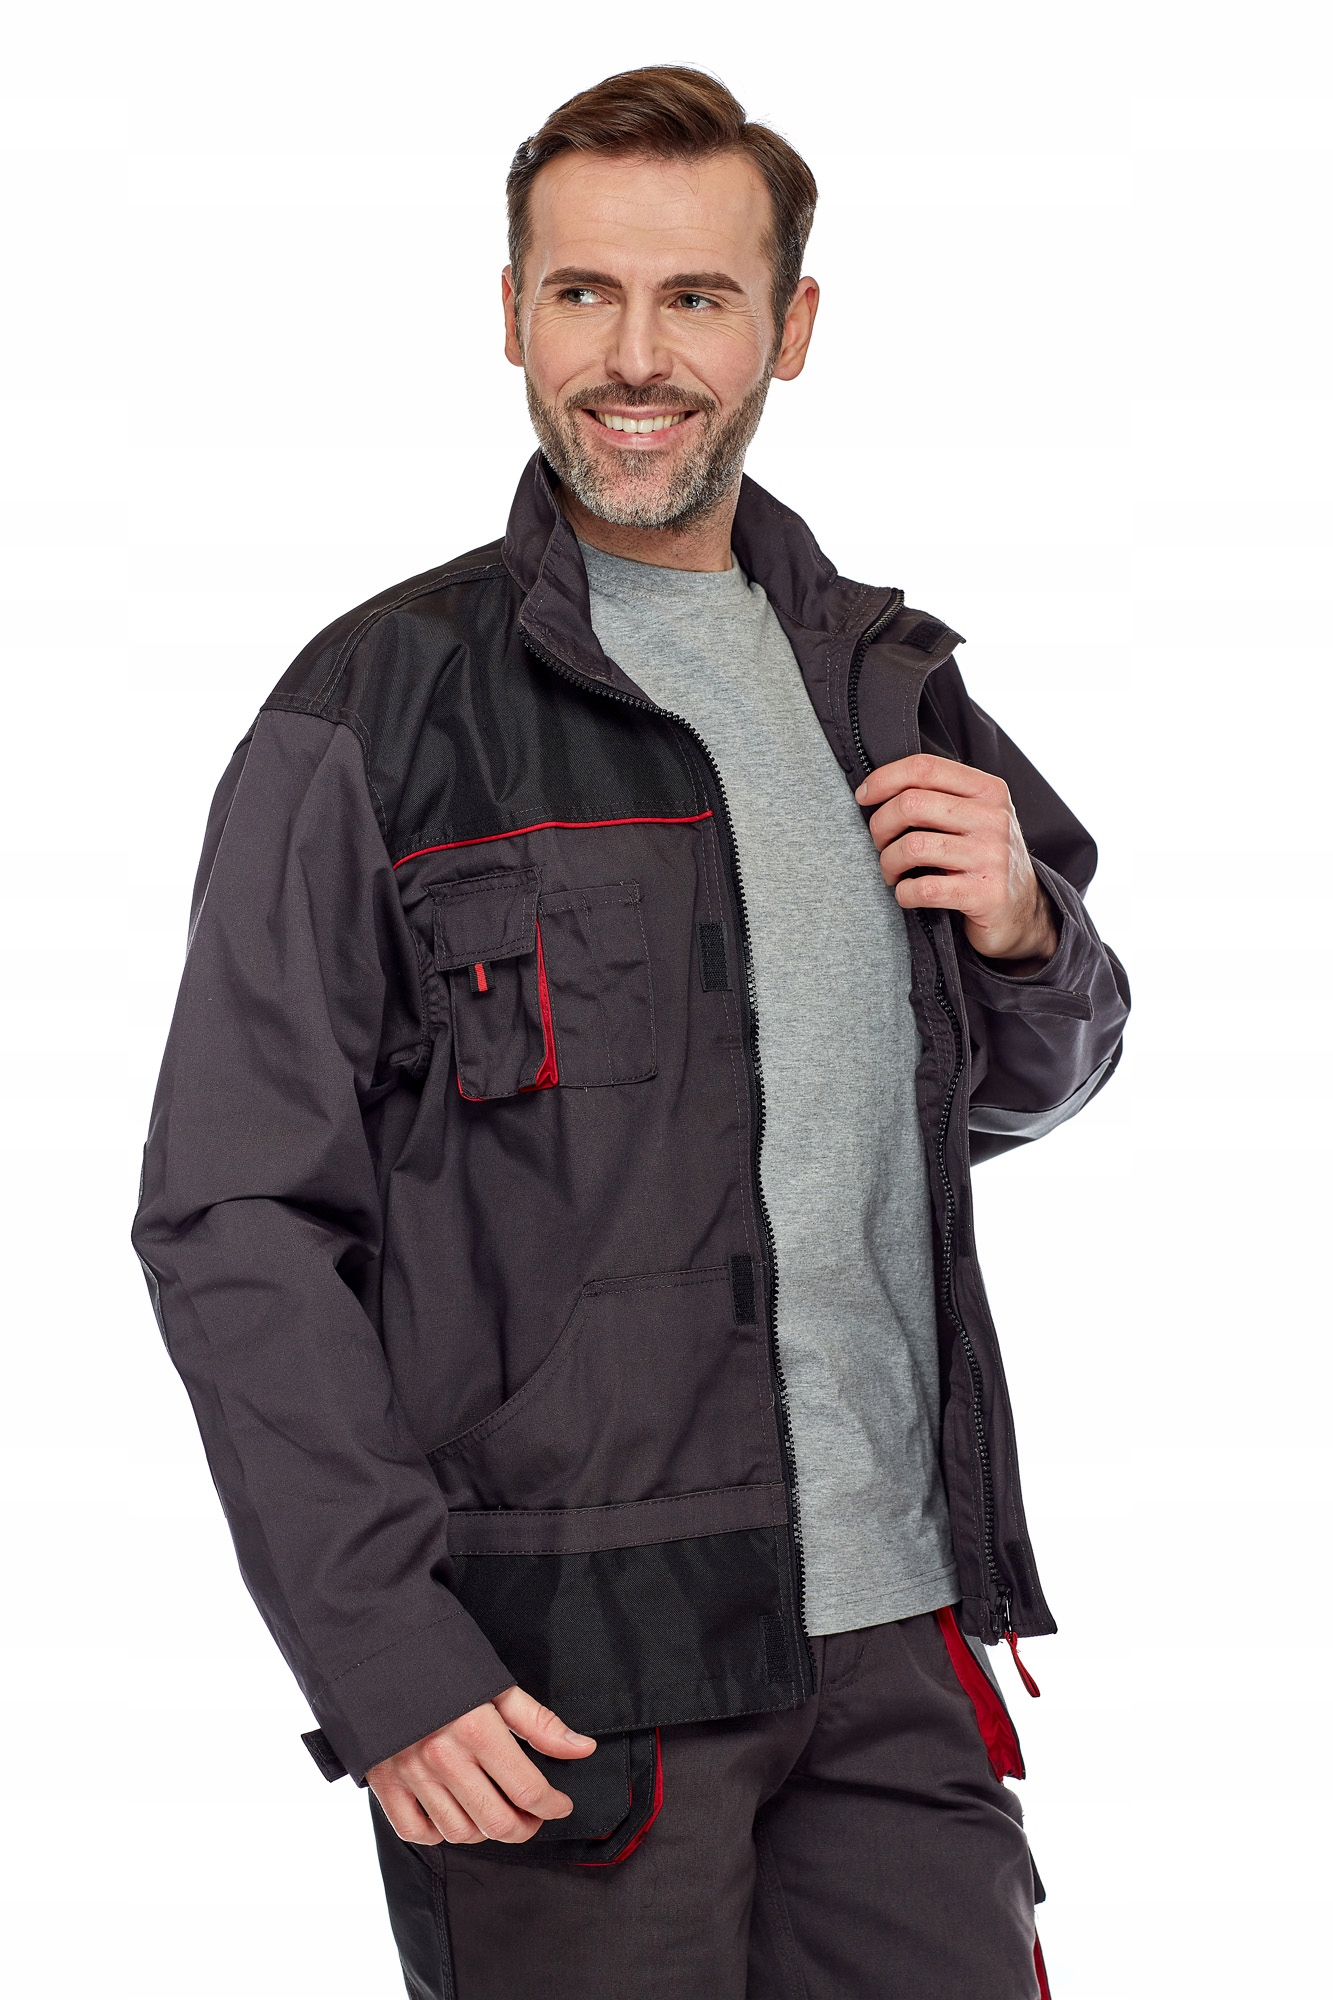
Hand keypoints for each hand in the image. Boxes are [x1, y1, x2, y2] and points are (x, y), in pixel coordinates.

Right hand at [366, 1685, 596, 1846]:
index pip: (528, 1790)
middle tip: (533, 1816)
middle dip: (526, 1827)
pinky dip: (438, 1833)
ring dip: (486, 1831)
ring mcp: (411, 1775)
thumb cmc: (441, 1663)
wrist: (378, 1651)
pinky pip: (415, 1832)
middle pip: (498, 1822)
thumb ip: (539, 1723)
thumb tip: (582, 1749)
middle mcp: (444, 1758)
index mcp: (477, 1730)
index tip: (560, 1804)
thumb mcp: (496, 1685)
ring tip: (496, 1812)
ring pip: (460, 1833)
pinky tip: (453, 1814)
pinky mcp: (384, 1784)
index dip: (553, 1806)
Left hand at [856, 754, 1057, 963]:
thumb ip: (939, 796)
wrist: (1023, 912)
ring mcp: (992, 856)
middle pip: (912, 804)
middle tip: (880, 844)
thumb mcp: (974, 817)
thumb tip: (877, 788)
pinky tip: (907, 893)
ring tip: (891, 872)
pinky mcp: (985, 894)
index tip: (864, 797)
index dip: (883, 779)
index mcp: (988, 790)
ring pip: (913, 847)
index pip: (924, 768)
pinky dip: (903, 893)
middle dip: (880, 826)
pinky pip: (924, 888)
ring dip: (888, 863)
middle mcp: (993, 818)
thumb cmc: (984, 859)